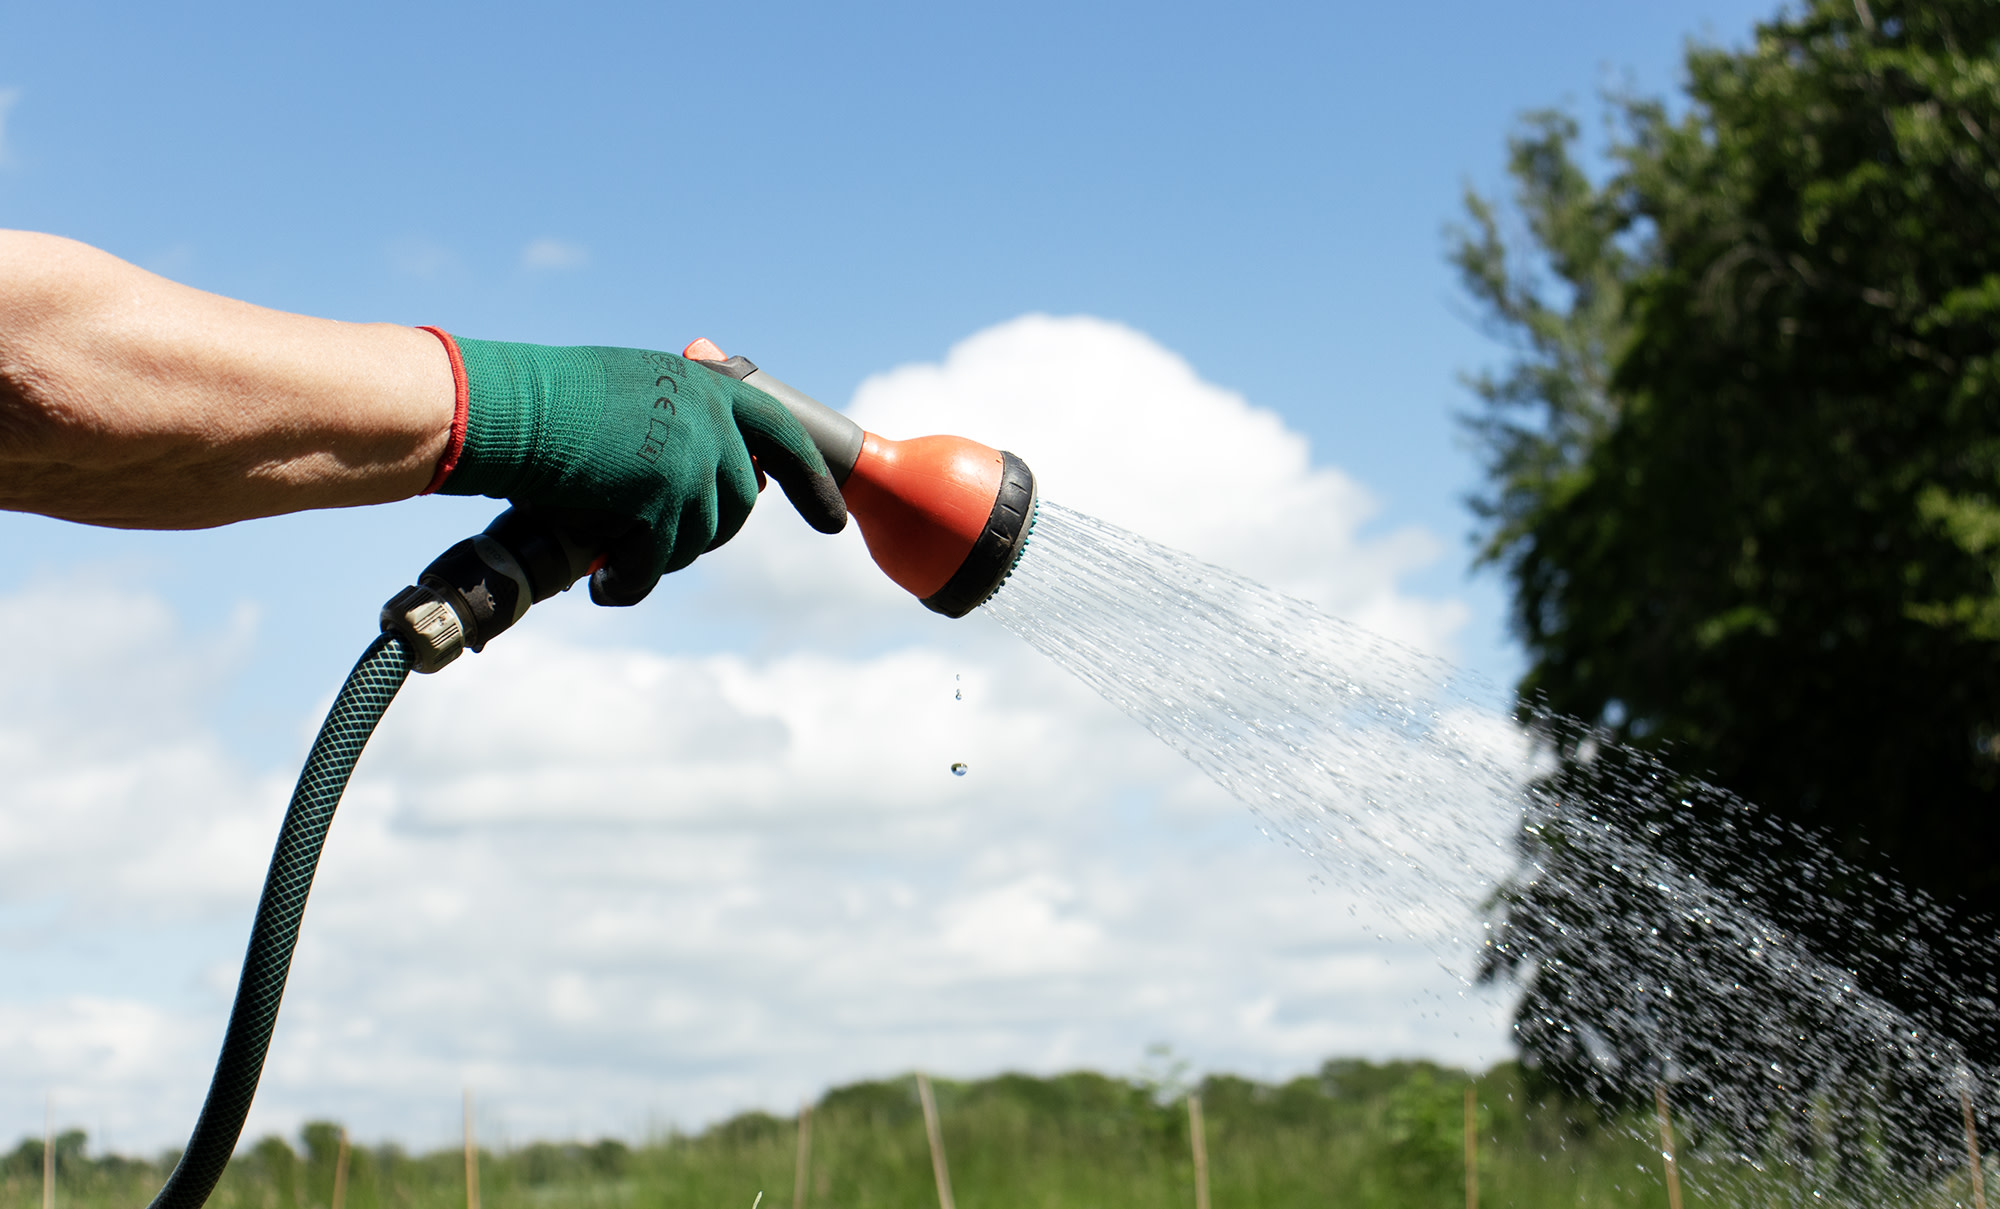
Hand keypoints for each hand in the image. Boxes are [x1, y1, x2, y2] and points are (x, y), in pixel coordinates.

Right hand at [431, 335, 846, 604]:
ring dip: (658, 557)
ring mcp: (688, 463)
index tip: (834, 522)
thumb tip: (709, 470)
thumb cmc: (547, 397)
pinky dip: (630, 583)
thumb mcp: (630, 388)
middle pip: (738, 505)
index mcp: (707, 389)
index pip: (782, 438)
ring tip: (614, 557)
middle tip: (654, 542)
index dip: (811, 484)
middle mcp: (709, 423)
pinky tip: (605, 587)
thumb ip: (678, 419)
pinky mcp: (656, 502)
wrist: (502, 406)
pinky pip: (656, 565)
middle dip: (703, 534)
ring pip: (699, 538)